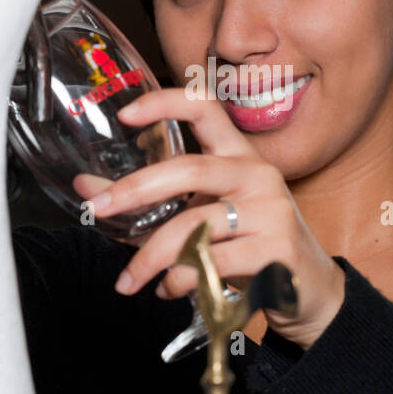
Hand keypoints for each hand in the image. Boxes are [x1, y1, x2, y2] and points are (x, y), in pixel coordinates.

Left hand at [72, 88, 345, 349]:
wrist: (307, 290)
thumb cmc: (248, 245)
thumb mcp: (202, 214)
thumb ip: (148, 201)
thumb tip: (85, 187)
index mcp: (239, 156)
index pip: (206, 109)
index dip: (166, 103)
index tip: (125, 114)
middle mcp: (258, 174)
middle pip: (189, 169)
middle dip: (135, 190)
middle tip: (97, 211)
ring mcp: (271, 212)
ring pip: (194, 227)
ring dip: (151, 257)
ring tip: (131, 281)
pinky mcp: (276, 251)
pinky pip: (212, 263)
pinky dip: (181, 281)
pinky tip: (170, 290)